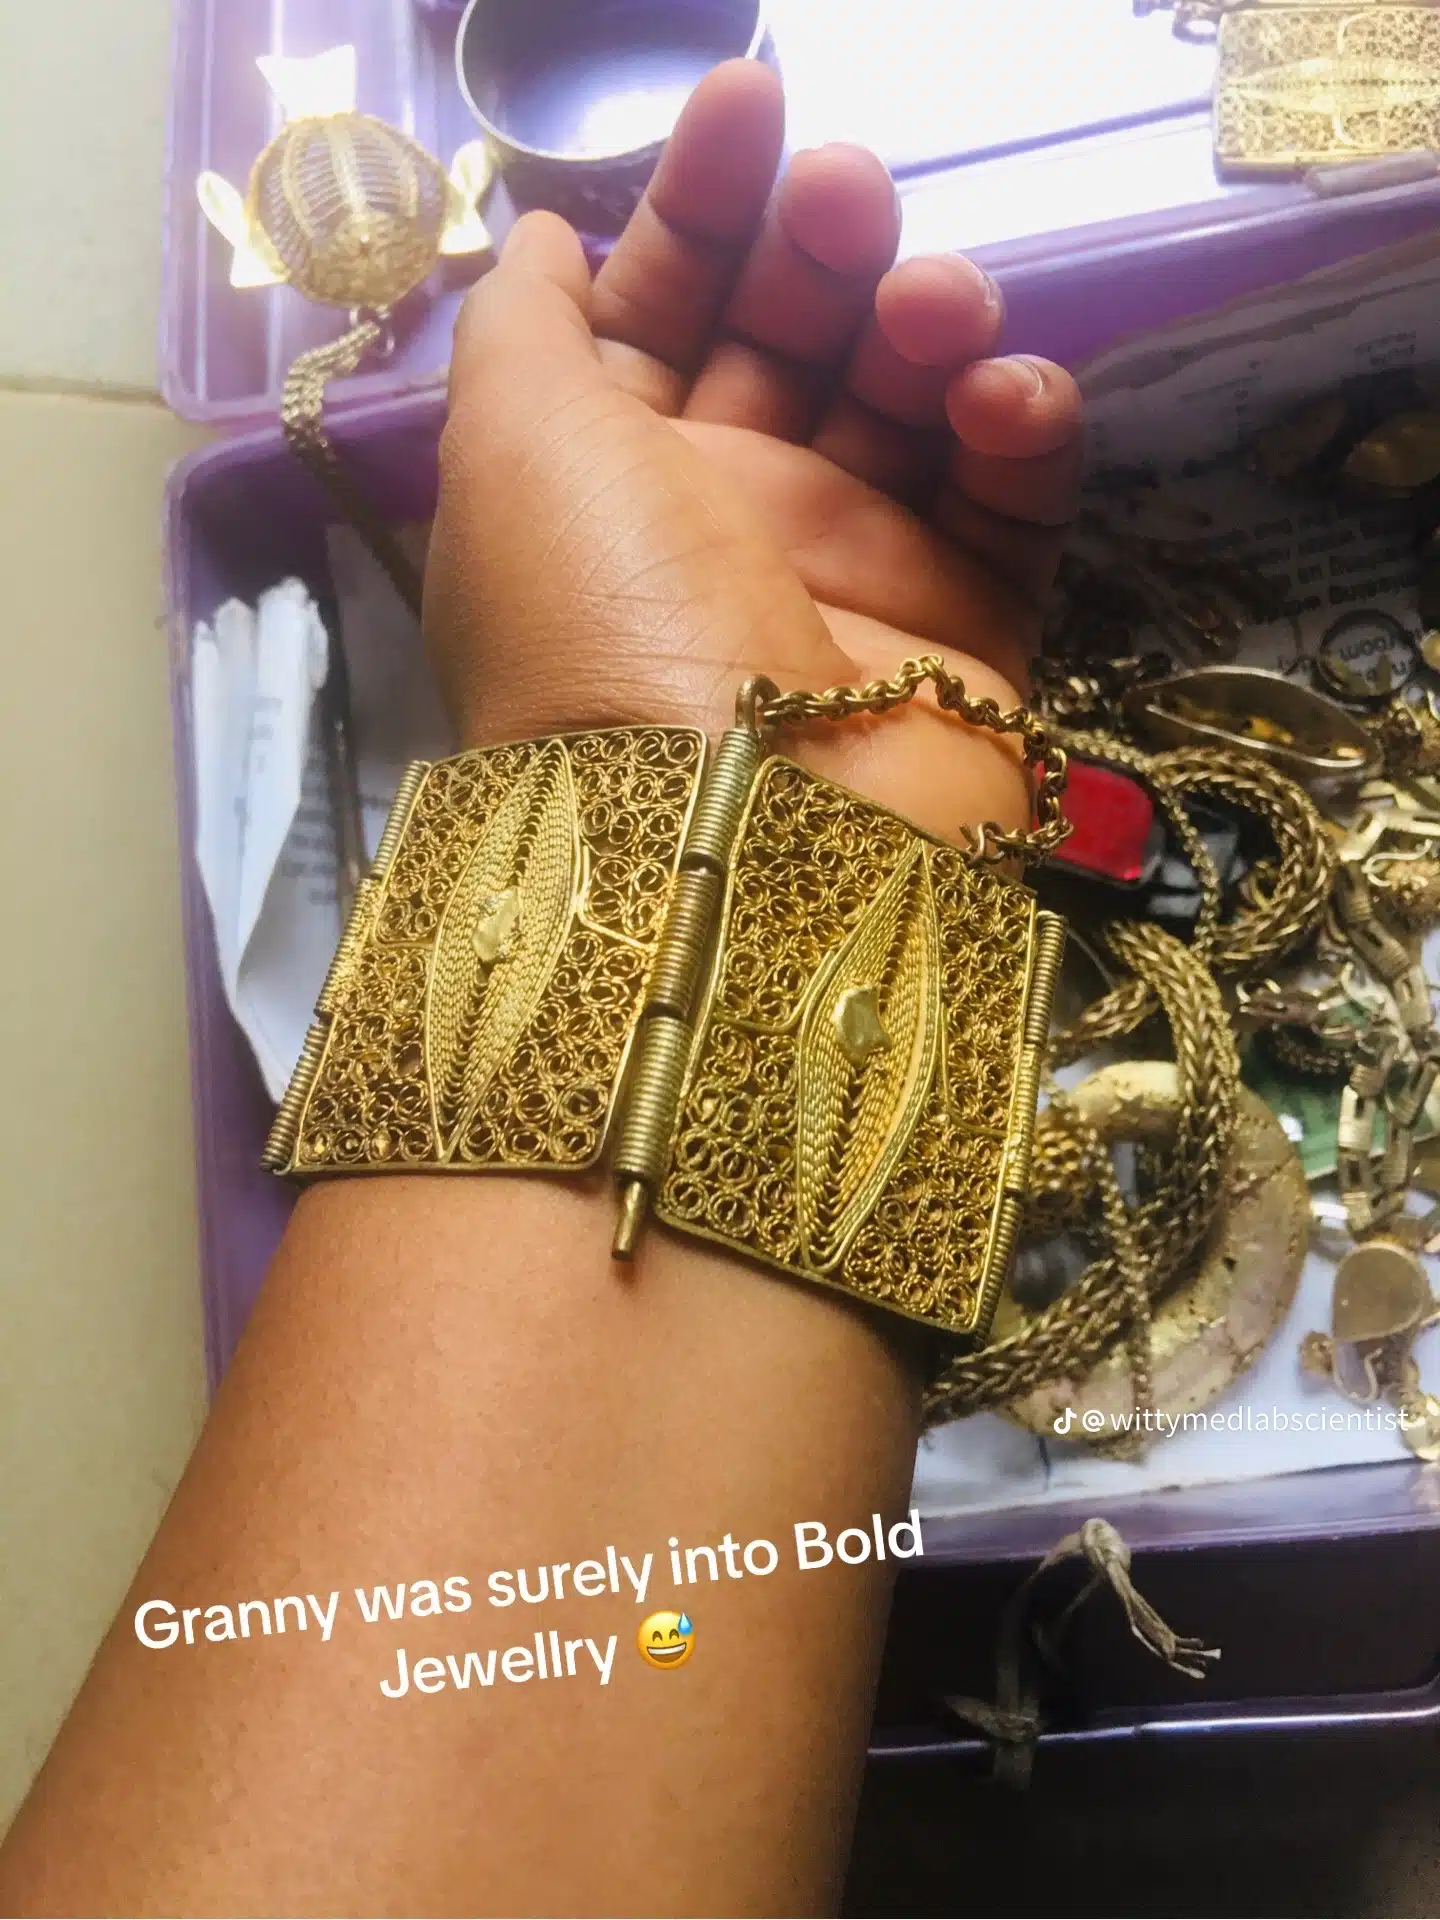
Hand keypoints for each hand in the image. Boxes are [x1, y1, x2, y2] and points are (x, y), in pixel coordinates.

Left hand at [425, 60, 1081, 844]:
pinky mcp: (965, 637)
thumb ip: (523, 325)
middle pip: (792, 345)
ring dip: (927, 327)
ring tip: (934, 308)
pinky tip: (1002, 399)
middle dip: (819, 250)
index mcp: (609, 481)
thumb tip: (536, 237)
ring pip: (909, 407)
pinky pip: (1010, 504)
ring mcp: (851, 583)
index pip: (662, 314)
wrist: (737, 837)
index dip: (697, 207)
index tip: (751, 104)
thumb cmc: (602, 619)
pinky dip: (1019, 433)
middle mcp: (728, 526)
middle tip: (847, 193)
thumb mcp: (511, 444)